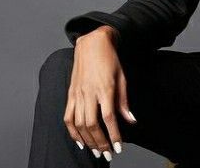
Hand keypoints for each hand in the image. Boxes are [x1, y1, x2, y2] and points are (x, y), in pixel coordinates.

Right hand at [63, 26, 136, 160]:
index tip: (118, 148)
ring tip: (95, 151)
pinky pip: (68, 117)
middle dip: (100, 143)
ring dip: (88, 140)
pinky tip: (79, 141)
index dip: (113, 135)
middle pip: (93, 125)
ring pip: (80, 124)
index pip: (108, 118)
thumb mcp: (122, 78)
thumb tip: (130, 121)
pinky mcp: (70, 94)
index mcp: (105, 88)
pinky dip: (72, 132)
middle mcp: (89, 93)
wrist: (92, 44)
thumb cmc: (110, 59)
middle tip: (107, 154)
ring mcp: (78, 94)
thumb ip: (124, 101)